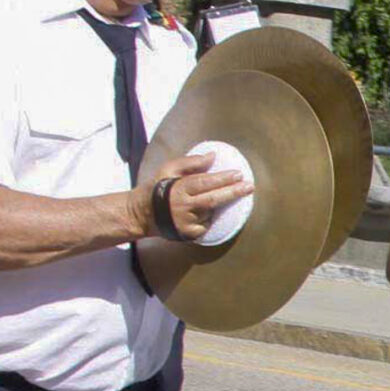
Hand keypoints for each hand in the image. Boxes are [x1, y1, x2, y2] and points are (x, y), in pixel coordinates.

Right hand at [132, 152, 254, 240]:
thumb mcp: (169, 169)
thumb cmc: (157, 187)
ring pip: (210, 212)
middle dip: (233, 192)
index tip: (239, 174)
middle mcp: (183, 206)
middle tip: (249, 186)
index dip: (223, 178)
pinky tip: (203, 213)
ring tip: (218, 197)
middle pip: (213, 199)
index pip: (205, 182)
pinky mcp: (187, 234)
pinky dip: (208, 218)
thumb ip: (191, 162)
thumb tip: (213, 156)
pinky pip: (206, 225)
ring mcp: (186, 222)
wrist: (140, 214)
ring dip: (218, 205)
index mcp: (179, 188)